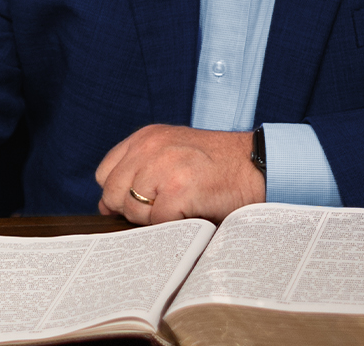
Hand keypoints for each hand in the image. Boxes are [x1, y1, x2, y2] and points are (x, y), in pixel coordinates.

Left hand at [94, 124, 263, 225]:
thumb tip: (107, 205)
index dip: (119, 194)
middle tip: (163, 210)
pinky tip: (192, 213)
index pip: (106, 173)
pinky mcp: (178, 189)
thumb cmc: (218, 165)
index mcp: (145, 137)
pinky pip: (158, 222)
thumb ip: (140, 170)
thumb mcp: (172, 153)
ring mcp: (163, 167)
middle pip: (114, 193)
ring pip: (134, 211)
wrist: (257, 165)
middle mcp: (150, 148)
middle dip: (134, 210)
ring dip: (156, 219)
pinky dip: (175, 226)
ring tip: (182, 208)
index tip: (138, 202)